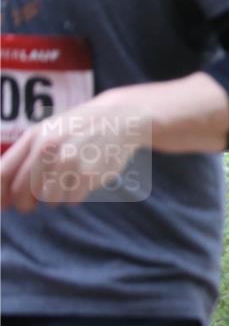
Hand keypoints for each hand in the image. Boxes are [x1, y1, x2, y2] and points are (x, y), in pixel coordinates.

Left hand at [1, 98, 148, 212]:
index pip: (3, 173)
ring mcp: (70, 162)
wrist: (119, 119)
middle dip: (26, 204)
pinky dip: (75, 196)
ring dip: (55, 197)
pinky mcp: (89, 175)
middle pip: (23, 192)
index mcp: (34, 138)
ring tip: (67, 182)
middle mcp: (49, 149)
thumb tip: (5, 194)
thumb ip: (25, 157)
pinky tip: (82, 181)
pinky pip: (72, 200)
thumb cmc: (79, 129)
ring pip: (49, 199)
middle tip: (30, 206)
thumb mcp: (48, 132)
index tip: (3, 207)